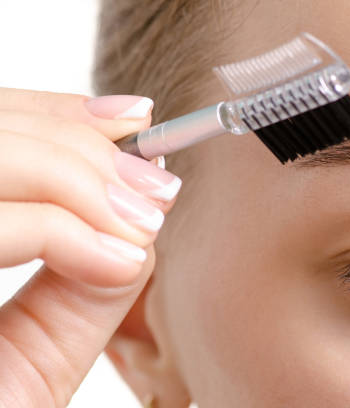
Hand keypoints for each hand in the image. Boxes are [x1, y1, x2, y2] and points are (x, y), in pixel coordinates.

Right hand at [0, 88, 181, 406]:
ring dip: (81, 180)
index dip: (59, 115)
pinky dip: (60, 228)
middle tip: (153, 185)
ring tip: (142, 219)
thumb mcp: (43, 349)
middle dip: (85, 147)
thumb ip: (85, 278)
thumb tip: (138, 205)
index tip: (135, 120)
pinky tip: (116, 257)